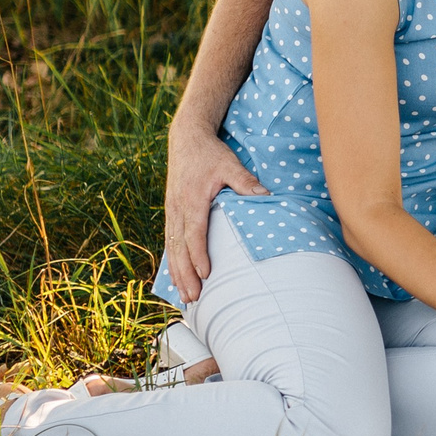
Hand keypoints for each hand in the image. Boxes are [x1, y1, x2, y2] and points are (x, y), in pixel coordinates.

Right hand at [166, 128, 267, 302]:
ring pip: (171, 248)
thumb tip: (266, 196)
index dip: (198, 255)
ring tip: (185, 296)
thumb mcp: (230, 164)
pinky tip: (176, 277)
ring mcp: (171, 210)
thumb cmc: (210, 153)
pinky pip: (169, 241)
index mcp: (192, 199)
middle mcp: (177, 208)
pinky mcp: (171, 211)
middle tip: (193, 297)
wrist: (186, 138)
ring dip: (177, 273)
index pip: (194, 233)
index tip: (206, 274)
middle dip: (185, 274)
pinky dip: (172, 261)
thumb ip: (245, 181)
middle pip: (179, 247)